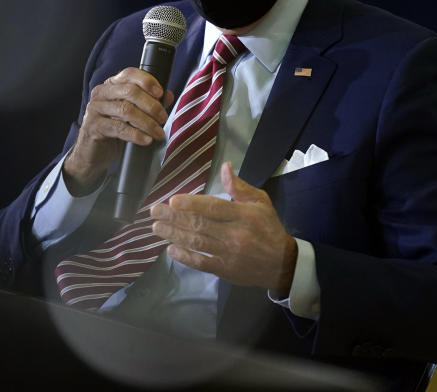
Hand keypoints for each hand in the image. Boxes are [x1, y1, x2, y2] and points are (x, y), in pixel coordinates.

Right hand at [64, 68, 173, 191]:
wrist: (93, 154)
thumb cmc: (114, 130)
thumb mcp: (133, 115)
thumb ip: (150, 103)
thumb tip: (167, 95)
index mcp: (111, 85)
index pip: (129, 74)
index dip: (147, 81)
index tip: (160, 93)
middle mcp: (101, 93)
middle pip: (130, 91)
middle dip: (151, 105)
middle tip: (163, 118)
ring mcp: (95, 109)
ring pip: (126, 110)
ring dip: (147, 122)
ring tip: (158, 132)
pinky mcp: (93, 126)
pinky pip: (118, 128)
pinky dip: (136, 135)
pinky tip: (146, 140)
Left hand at [150, 162, 297, 292]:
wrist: (281, 263)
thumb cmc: (268, 227)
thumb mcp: (260, 202)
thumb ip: (239, 187)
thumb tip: (225, 167)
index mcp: (243, 215)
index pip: (214, 208)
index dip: (192, 204)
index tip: (173, 200)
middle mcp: (234, 235)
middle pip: (200, 225)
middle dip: (174, 218)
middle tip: (155, 211)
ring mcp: (228, 254)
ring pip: (197, 243)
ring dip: (174, 235)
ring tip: (156, 228)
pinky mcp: (224, 270)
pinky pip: (201, 263)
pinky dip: (185, 257)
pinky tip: (170, 249)